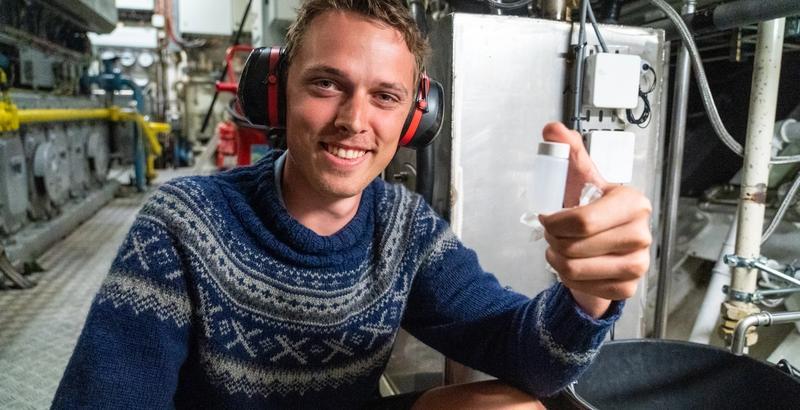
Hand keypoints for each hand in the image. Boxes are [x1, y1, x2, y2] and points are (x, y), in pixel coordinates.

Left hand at [537, 122, 651, 317]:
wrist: (603, 246)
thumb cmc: (591, 209)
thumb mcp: (579, 179)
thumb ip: (567, 151)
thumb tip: (552, 130)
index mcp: (632, 202)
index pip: (582, 221)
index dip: (554, 222)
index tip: (549, 217)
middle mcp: (640, 233)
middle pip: (574, 247)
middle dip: (553, 240)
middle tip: (554, 233)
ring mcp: (638, 263)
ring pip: (573, 269)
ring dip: (556, 259)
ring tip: (561, 248)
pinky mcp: (628, 287)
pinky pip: (581, 286)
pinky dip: (567, 278)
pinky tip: (575, 265)